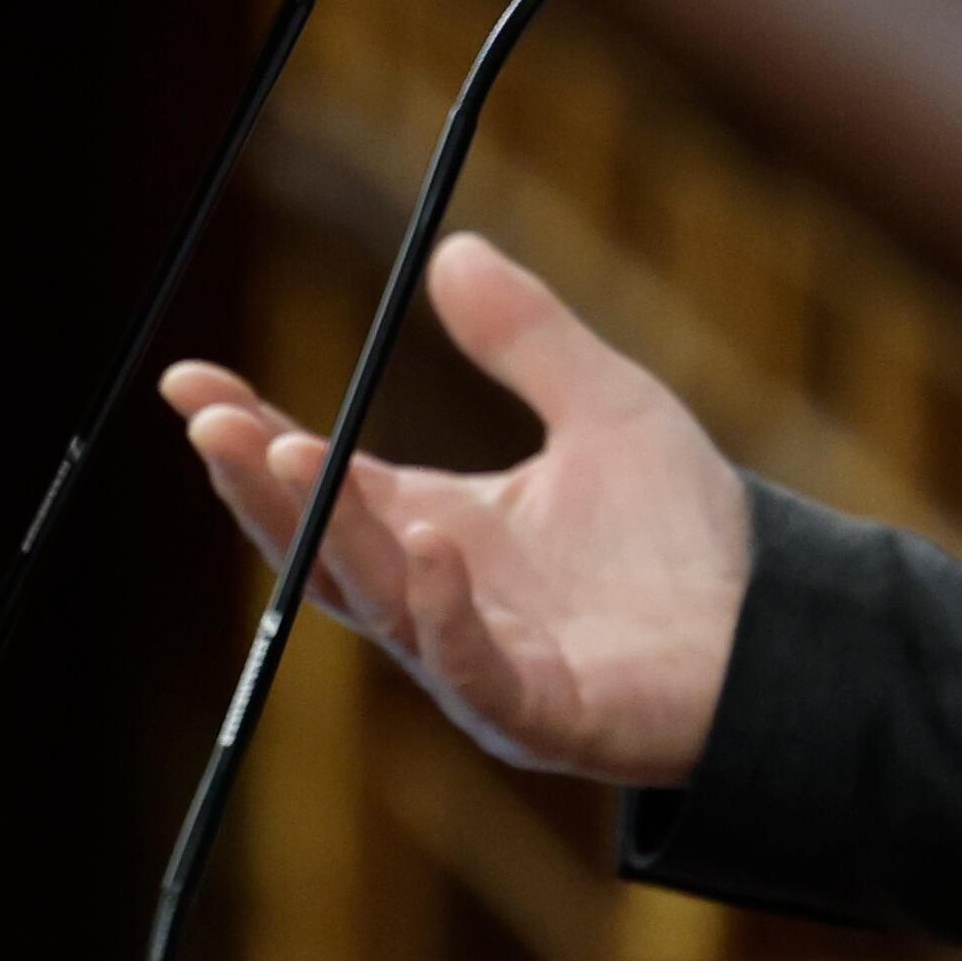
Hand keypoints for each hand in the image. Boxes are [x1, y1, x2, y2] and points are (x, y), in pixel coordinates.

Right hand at [161, 235, 748, 786]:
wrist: (772, 632)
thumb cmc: (682, 536)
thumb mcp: (607, 406)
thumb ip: (529, 340)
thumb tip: (452, 248)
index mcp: (435, 530)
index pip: (325, 480)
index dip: (253, 436)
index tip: (190, 380)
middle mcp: (436, 600)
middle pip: (322, 547)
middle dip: (263, 485)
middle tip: (213, 420)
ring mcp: (476, 663)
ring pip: (381, 600)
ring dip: (330, 532)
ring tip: (290, 452)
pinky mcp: (537, 712)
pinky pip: (471, 664)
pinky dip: (443, 607)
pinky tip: (430, 544)